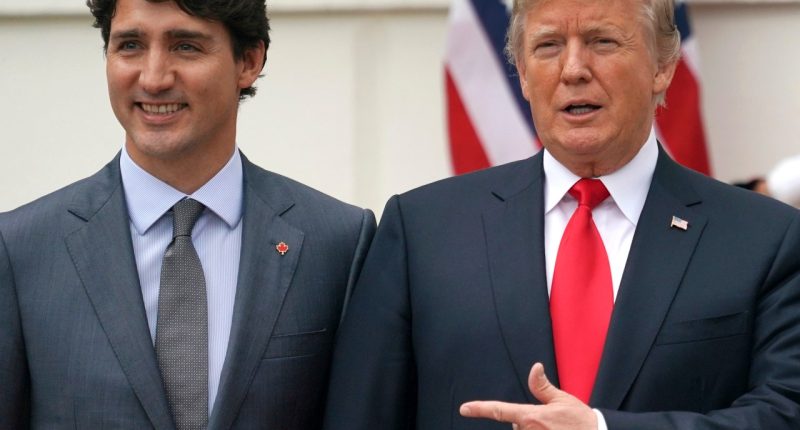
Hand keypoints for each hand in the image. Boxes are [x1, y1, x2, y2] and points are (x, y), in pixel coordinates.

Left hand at [459, 363, 596, 429]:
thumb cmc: (580, 420)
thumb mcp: (562, 399)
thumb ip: (542, 386)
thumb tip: (535, 367)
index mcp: (532, 417)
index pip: (501, 410)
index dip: (481, 409)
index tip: (464, 408)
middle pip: (515, 425)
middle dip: (526, 422)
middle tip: (549, 421)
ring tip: (553, 429)